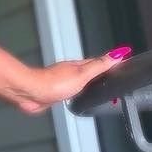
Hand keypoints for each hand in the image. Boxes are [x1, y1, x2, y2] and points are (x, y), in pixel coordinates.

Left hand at [14, 46, 132, 114]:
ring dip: (88, 83)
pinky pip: (70, 92)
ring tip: (98, 85)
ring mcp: (62, 83)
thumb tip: (117, 54)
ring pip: (79, 82)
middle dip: (100, 73)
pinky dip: (77, 93)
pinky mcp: (55, 94)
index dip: (109, 63)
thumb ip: (99, 66)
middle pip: (89, 72)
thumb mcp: (82, 74)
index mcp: (77, 66)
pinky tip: (77, 97)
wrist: (31, 93)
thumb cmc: (53, 83)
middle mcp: (70, 73)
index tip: (120, 61)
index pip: (98, 62)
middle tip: (111, 74)